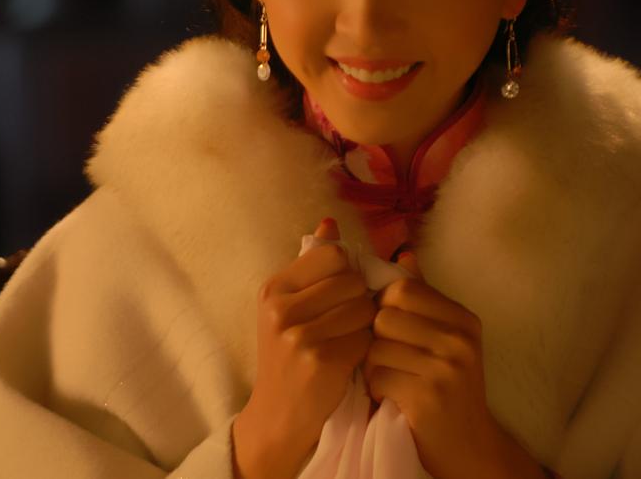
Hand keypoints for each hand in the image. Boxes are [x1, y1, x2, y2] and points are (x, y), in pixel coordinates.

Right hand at [234, 218, 375, 478]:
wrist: (278, 418)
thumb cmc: (291, 358)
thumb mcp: (290, 309)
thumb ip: (313, 265)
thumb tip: (329, 222)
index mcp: (275, 288)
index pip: (333, 254)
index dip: (348, 272)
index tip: (343, 293)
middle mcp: (282, 308)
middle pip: (352, 280)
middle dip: (360, 300)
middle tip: (347, 324)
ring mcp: (299, 335)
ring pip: (363, 308)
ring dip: (366, 326)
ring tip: (348, 342)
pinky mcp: (320, 361)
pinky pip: (365, 339)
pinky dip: (365, 350)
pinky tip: (350, 362)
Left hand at [363, 252, 531, 478]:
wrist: (469, 448)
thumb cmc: (447, 388)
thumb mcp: (445, 338)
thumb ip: (423, 297)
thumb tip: (404, 253)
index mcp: (463, 319)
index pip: (402, 288)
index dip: (384, 307)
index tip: (390, 330)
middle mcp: (460, 339)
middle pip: (384, 315)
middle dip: (376, 339)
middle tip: (390, 360)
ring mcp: (446, 368)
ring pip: (375, 346)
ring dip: (373, 367)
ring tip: (392, 380)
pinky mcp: (427, 397)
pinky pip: (377, 377)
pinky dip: (375, 390)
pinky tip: (392, 399)